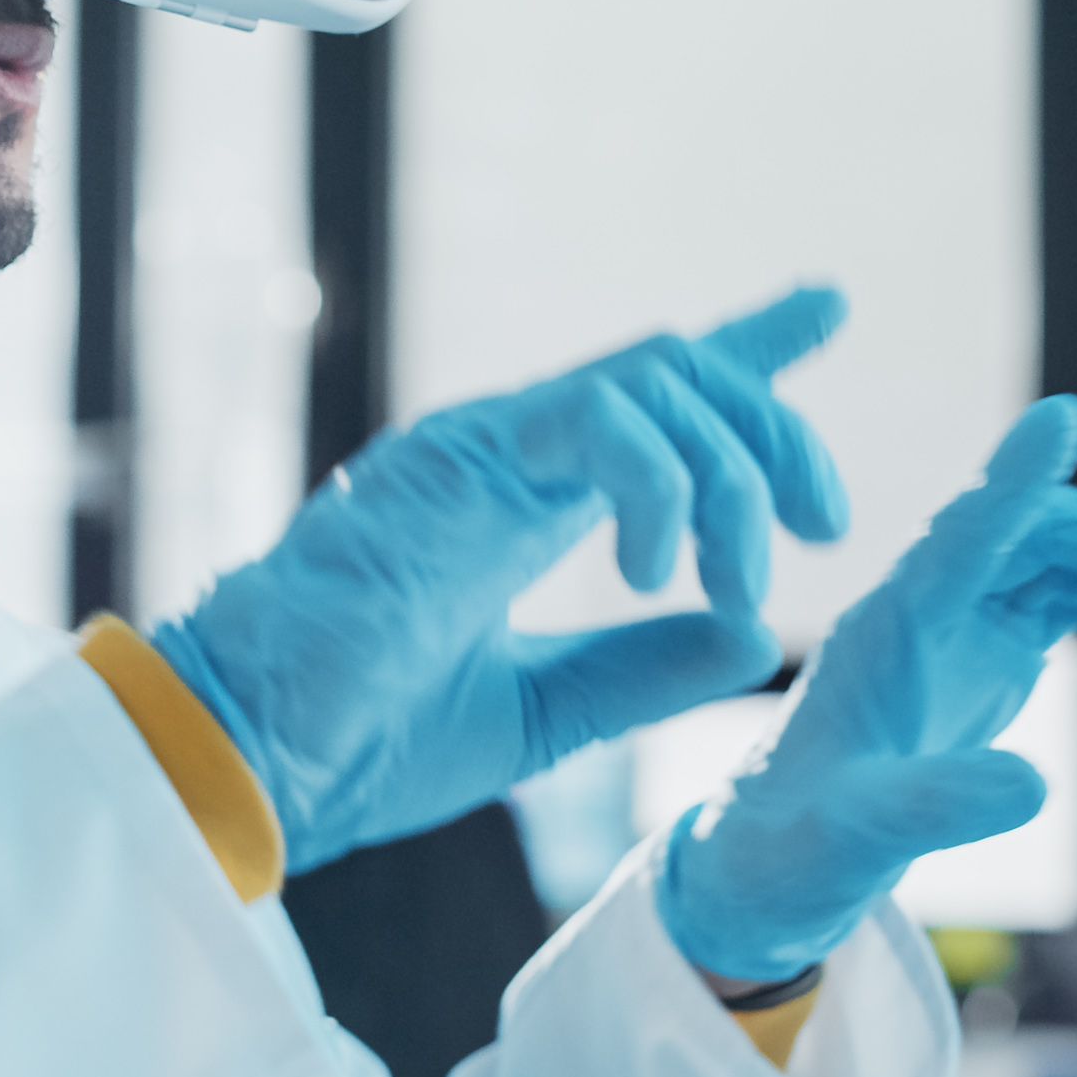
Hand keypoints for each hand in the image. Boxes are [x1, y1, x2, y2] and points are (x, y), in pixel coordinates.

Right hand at [154, 288, 855, 875]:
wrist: (255, 764)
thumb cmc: (364, 747)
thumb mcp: (544, 715)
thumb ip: (643, 669)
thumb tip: (753, 631)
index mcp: (521, 504)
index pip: (650, 403)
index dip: (746, 349)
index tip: (820, 312)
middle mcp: (505, 456)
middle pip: (678, 372)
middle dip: (774, 432)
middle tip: (822, 525)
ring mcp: (476, 447)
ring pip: (654, 381)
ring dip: (728, 473)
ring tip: (740, 581)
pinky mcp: (455, 459)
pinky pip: (595, 418)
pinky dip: (657, 486)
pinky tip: (655, 574)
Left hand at [657, 396, 1076, 986]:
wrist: (775, 864)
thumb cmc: (794, 848)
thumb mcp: (855, 840)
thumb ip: (937, 809)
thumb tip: (1036, 786)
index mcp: (884, 631)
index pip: (960, 534)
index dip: (1014, 477)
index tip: (1065, 415)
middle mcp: (923, 606)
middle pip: (1032, 526)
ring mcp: (959, 622)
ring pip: (1058, 551)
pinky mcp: (987, 649)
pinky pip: (1066, 594)